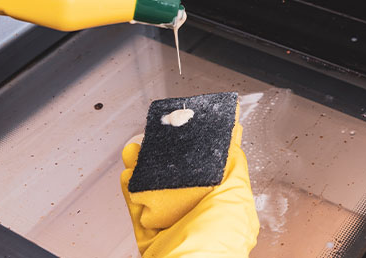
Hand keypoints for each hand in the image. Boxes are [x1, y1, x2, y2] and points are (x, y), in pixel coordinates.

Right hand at [120, 119, 259, 257]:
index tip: (193, 124)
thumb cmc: (220, 240)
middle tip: (158, 135)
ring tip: (136, 149)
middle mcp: (196, 214)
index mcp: (222, 206)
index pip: (211, 169)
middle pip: (178, 177)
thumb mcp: (236, 195)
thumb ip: (234, 167)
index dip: (202, 146)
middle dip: (166, 155)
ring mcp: (172, 223)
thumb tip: (234, 141)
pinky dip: (131, 188)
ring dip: (143, 166)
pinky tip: (129, 172)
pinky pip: (137, 207)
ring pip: (153, 189)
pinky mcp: (149, 233)